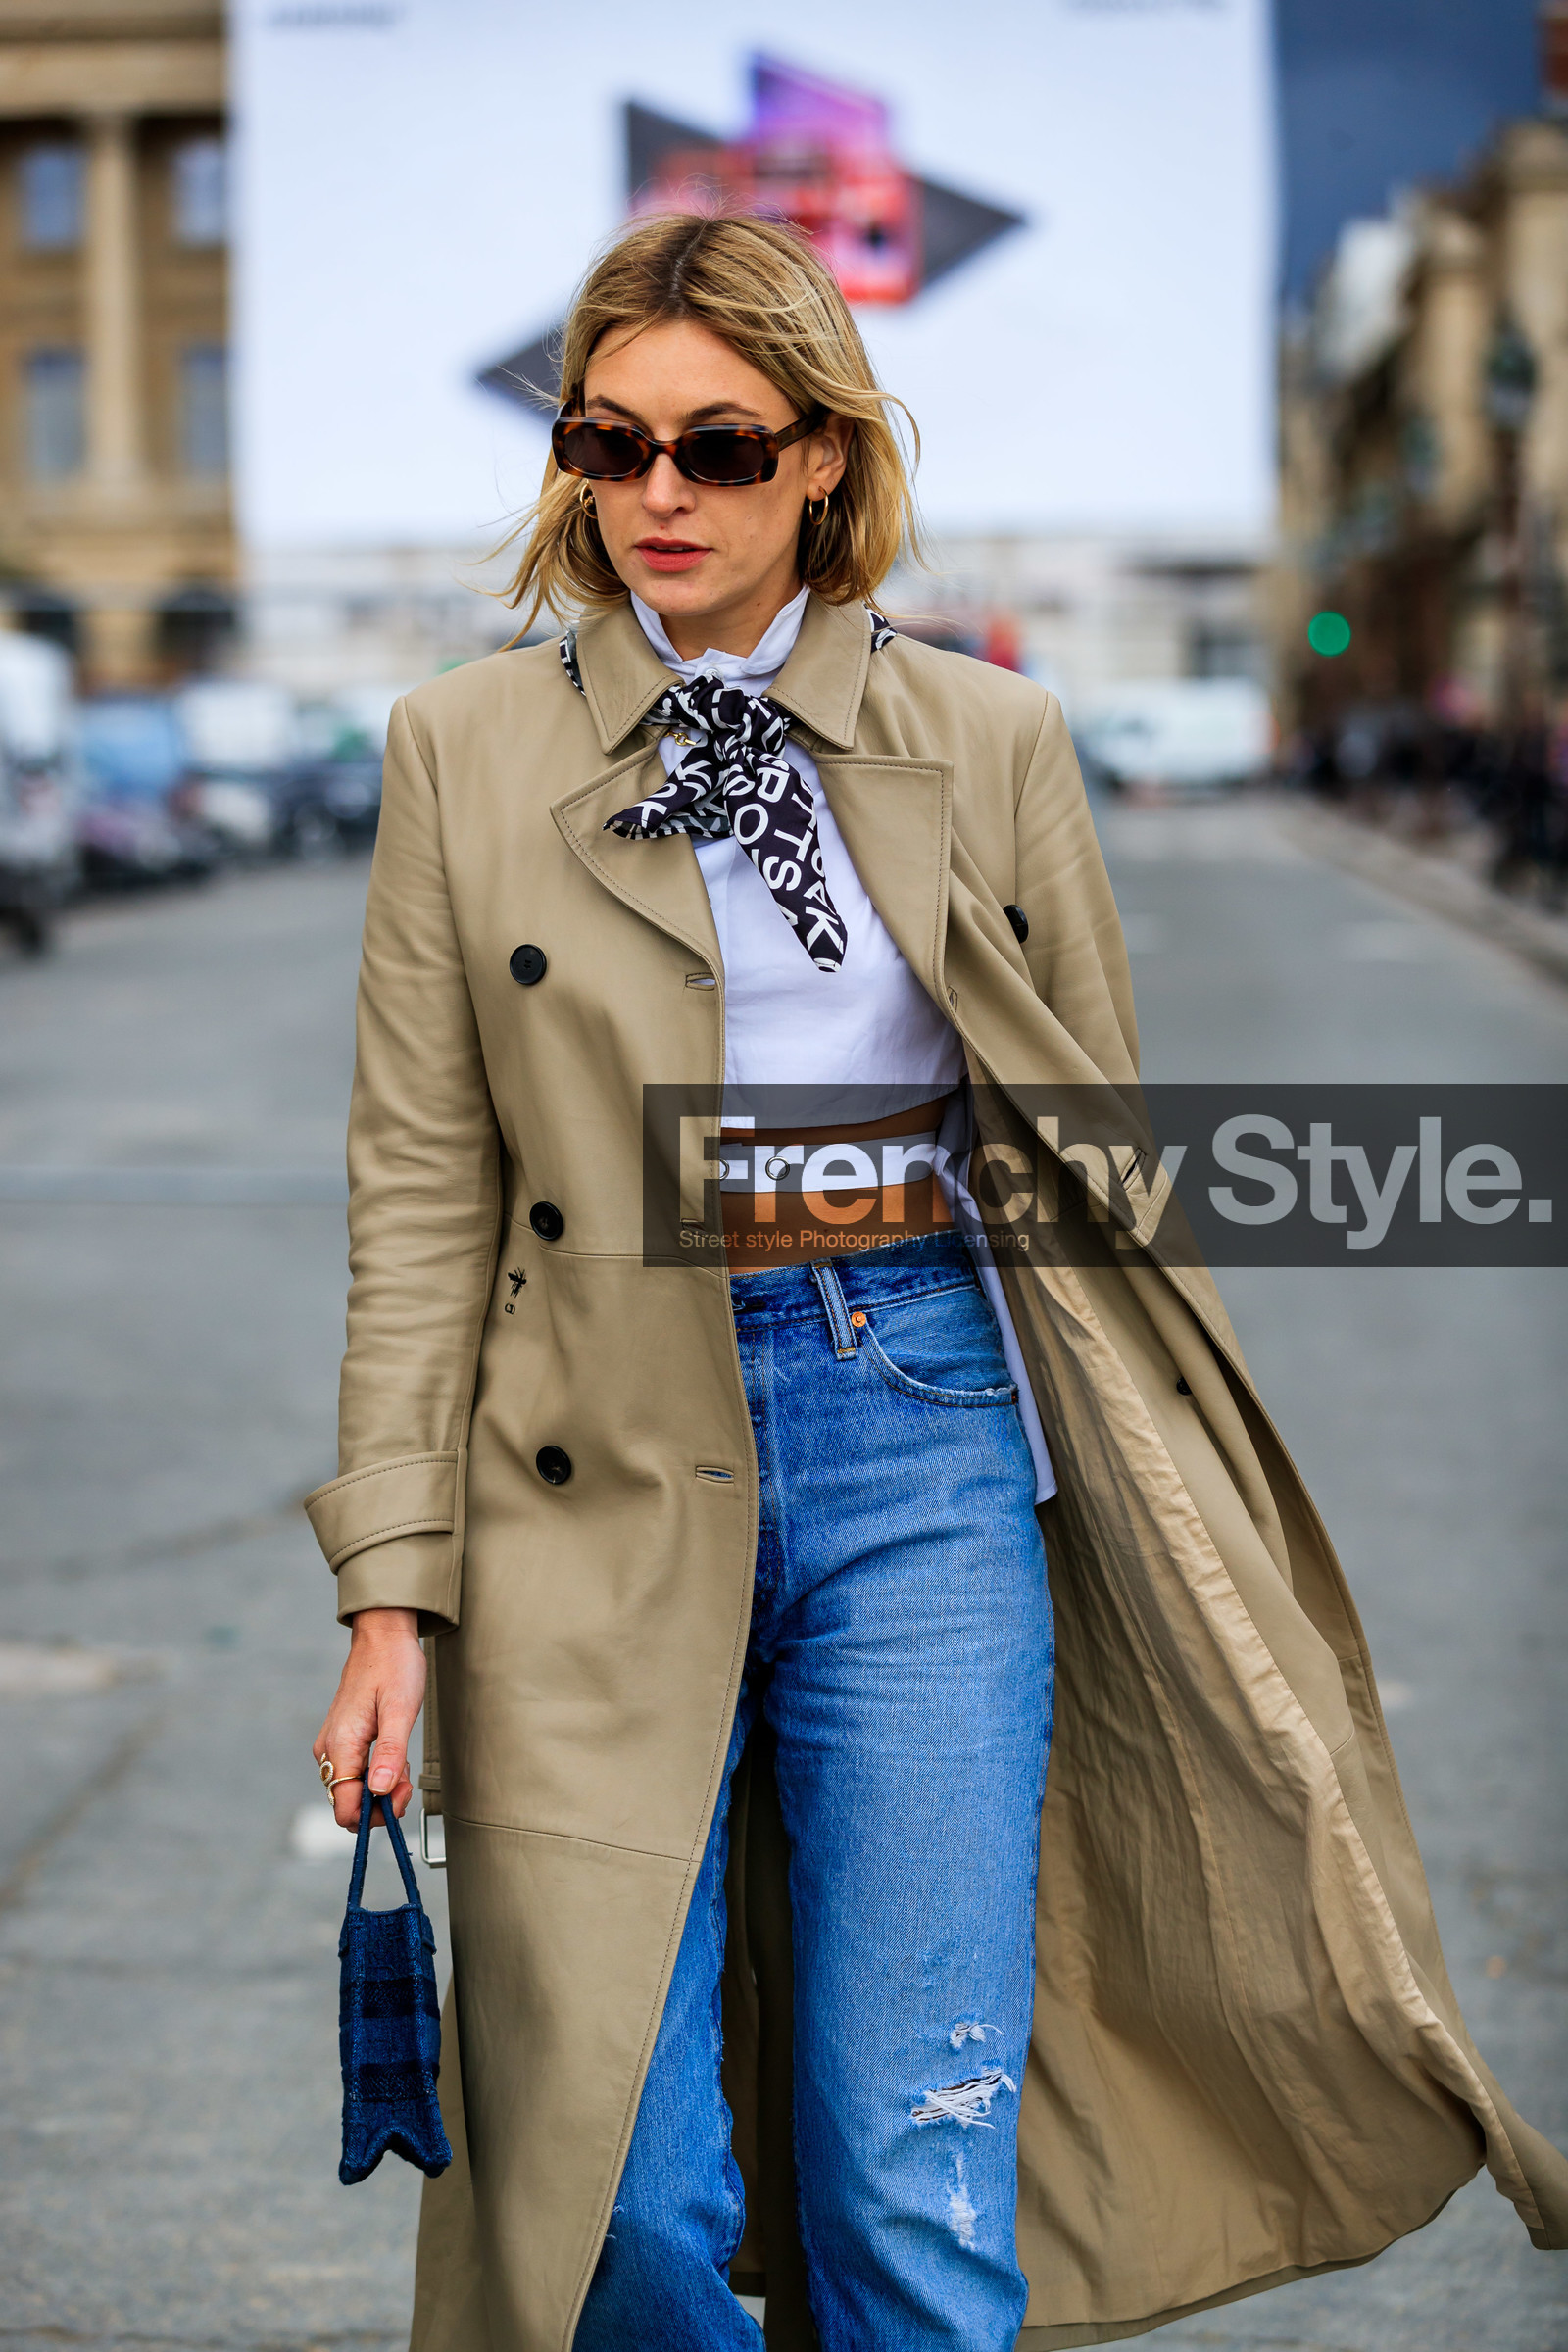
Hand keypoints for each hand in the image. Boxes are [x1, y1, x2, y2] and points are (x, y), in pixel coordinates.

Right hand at [312, 1606, 425, 1829]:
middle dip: (381, 1801)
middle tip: (407, 1780)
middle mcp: (329, 1749)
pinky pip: (355, 1771)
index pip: (344, 1808)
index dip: (373, 1816)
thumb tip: (379, 1791)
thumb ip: (390, 1753)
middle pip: (348, 1802)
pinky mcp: (343, 1739)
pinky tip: (394, 1755)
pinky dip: (377, 1772)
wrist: (383, 1636)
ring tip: (403, 1763)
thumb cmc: (394, 1666)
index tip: (399, 1799)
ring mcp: (334, 1744)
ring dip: (381, 1787)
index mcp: (341, 1745)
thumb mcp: (400, 1710)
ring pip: (353, 1788)